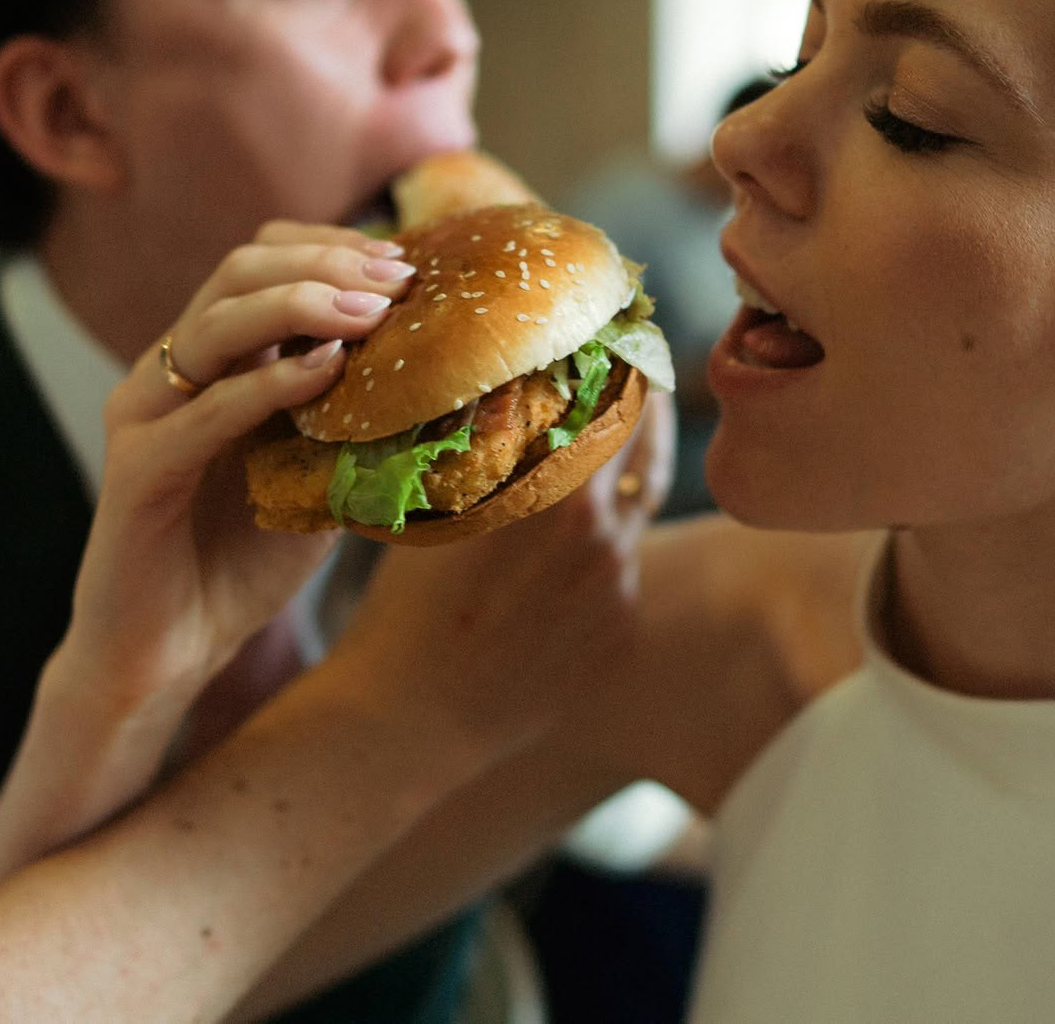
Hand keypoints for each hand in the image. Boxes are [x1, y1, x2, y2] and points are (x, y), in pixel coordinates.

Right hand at [55, 221, 418, 724]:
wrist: (168, 651)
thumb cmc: (243, 560)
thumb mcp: (317, 473)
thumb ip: (355, 421)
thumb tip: (451, 382)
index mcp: (212, 362)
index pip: (261, 264)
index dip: (330, 248)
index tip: (405, 263)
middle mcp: (171, 373)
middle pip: (239, 272)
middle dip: (325, 262)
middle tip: (398, 279)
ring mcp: (145, 414)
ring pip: (215, 322)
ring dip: (301, 303)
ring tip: (372, 312)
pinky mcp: (135, 470)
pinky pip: (202, 412)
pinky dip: (267, 383)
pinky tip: (325, 371)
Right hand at [326, 384, 674, 760]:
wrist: (411, 716)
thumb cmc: (406, 602)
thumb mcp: (442, 504)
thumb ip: (492, 442)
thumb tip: (515, 378)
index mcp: (559, 488)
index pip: (621, 396)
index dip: (624, 360)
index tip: (621, 337)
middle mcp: (603, 532)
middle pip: (648, 441)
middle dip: (643, 404)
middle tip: (631, 372)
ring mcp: (618, 583)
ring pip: (635, 505)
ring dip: (621, 475)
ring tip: (592, 453)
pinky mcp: (621, 627)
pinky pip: (622, 565)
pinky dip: (601, 545)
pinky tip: (557, 551)